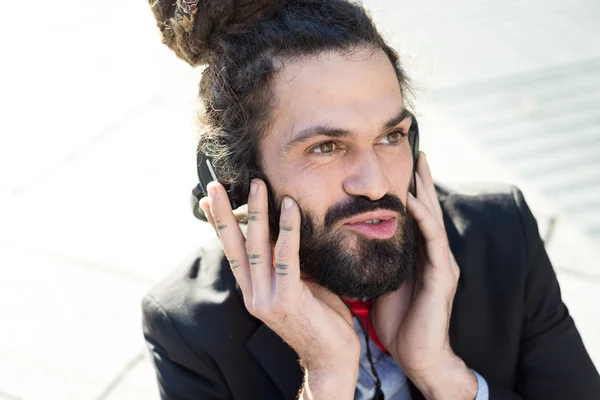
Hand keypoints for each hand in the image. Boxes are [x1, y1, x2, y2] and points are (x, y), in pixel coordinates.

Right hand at [199, 179, 358, 396]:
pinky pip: (286, 258)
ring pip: (257, 247)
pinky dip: (288, 230)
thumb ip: (288, 264)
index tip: (209, 200)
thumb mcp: (299, 286)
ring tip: (257, 185)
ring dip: (256, 213)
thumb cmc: (320, 319)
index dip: (220, 225)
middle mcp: (254, 294)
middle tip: (216, 184)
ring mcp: (267, 299)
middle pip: (234, 246)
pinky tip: (289, 207)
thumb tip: (288, 232)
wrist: (332, 360)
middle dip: (225, 213)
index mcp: (254, 290)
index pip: (232, 252)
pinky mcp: (287, 301)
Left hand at [371, 152, 476, 398]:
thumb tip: (356, 239)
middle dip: (423, 181)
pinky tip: (414, 201)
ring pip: (434, 219)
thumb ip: (380, 259)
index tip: (400, 165)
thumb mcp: (384, 281)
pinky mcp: (442, 278)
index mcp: (420, 256)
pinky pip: (433, 243)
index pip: (415, 216)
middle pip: (428, 210)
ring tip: (420, 164)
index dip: (410, 190)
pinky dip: (424, 219)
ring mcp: (442, 265)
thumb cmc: (398, 321)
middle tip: (418, 150)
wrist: (416, 355)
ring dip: (426, 191)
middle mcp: (435, 256)